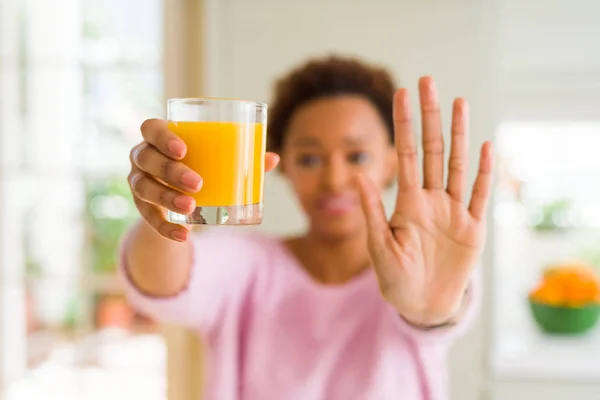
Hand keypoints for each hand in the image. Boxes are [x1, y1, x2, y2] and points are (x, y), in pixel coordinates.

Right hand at [128, 119, 279, 240]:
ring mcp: (138, 180)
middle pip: (146, 157)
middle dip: (170, 171)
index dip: (163, 137)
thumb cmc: (202, 167)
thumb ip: (242, 158)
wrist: (183, 199)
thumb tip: (273, 159)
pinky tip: (183, 235)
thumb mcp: (217, 162)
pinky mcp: (141, 206)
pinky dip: (165, 228)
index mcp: (159, 137)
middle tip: (197, 183)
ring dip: (166, 198)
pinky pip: (147, 218)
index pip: (151, 128)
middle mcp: (142, 155)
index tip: (184, 150)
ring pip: (143, 187)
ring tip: (191, 207)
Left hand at [357, 77, 492, 325]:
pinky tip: (485, 147)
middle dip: (429, 117)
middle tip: (427, 82)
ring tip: (459, 103)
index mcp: (407, 202)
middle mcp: (431, 199)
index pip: (405, 154)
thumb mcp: (379, 245)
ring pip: (456, 164)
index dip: (404, 124)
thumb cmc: (395, 278)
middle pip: (431, 150)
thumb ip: (371, 210)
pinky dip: (483, 172)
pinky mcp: (472, 228)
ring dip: (458, 134)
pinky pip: (478, 195)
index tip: (401, 93)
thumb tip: (357, 174)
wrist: (421, 305)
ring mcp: (453, 211)